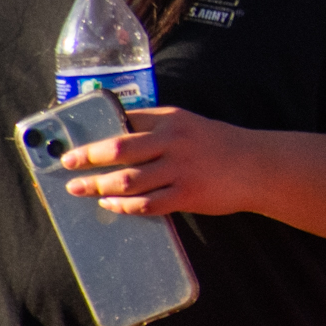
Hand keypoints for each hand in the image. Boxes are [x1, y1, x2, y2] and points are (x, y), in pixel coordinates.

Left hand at [60, 106, 250, 216]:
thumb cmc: (220, 146)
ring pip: (127, 179)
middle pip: (118, 148)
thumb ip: (158, 131)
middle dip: (87, 157)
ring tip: (81, 189)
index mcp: (171, 119)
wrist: (257, 166)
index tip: (75, 139)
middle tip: (68, 164)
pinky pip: (146, 203)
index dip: (96, 131)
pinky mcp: (186, 194)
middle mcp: (172, 140)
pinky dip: (124, 206)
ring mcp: (179, 168)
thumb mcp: (189, 125)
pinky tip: (111, 206)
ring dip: (99, 185)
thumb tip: (118, 141)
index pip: (125, 121)